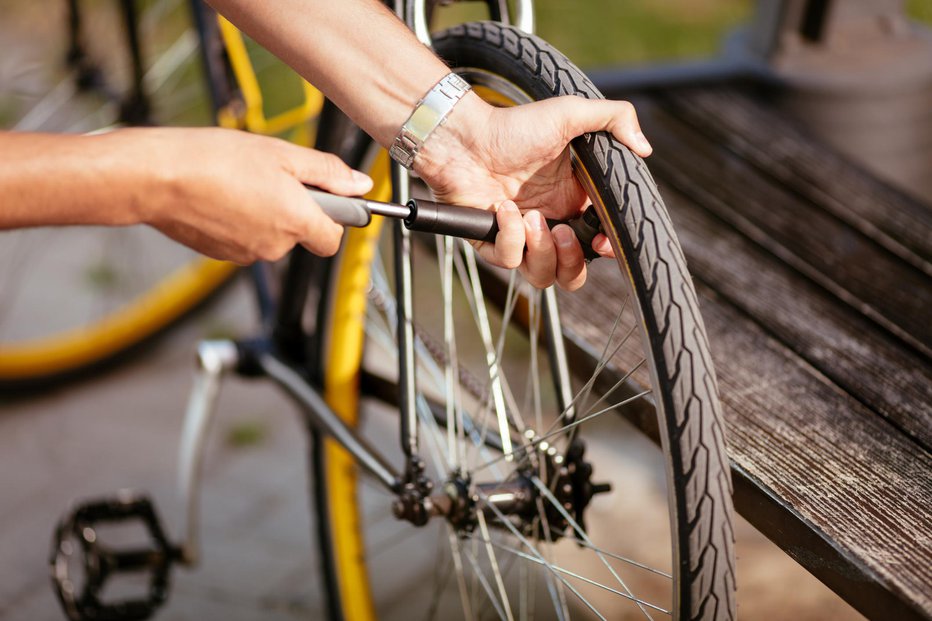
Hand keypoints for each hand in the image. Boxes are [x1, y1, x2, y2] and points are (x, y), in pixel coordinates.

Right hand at [134, 127, 371, 262]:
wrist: (157, 178)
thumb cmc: (215, 160)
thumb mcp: (281, 154)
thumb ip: (327, 172)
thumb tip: (360, 185)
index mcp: (296, 221)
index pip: (333, 238)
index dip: (332, 217)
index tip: (325, 197)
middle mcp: (275, 246)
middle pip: (300, 235)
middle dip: (294, 210)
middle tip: (271, 177)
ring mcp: (246, 254)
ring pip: (270, 237)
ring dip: (264, 214)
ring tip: (239, 183)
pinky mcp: (221, 255)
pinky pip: (243, 239)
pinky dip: (239, 221)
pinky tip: (222, 196)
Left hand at [415, 95, 651, 290]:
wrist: (464, 135)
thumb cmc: (513, 125)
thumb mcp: (570, 113)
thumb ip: (614, 119)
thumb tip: (646, 148)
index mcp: (572, 202)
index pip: (597, 243)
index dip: (605, 251)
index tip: (602, 243)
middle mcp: (548, 223)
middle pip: (571, 272)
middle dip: (573, 262)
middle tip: (562, 232)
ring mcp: (519, 236)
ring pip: (542, 276)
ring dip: (542, 252)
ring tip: (532, 218)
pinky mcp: (490, 242)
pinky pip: (508, 261)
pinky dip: (509, 237)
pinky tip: (503, 208)